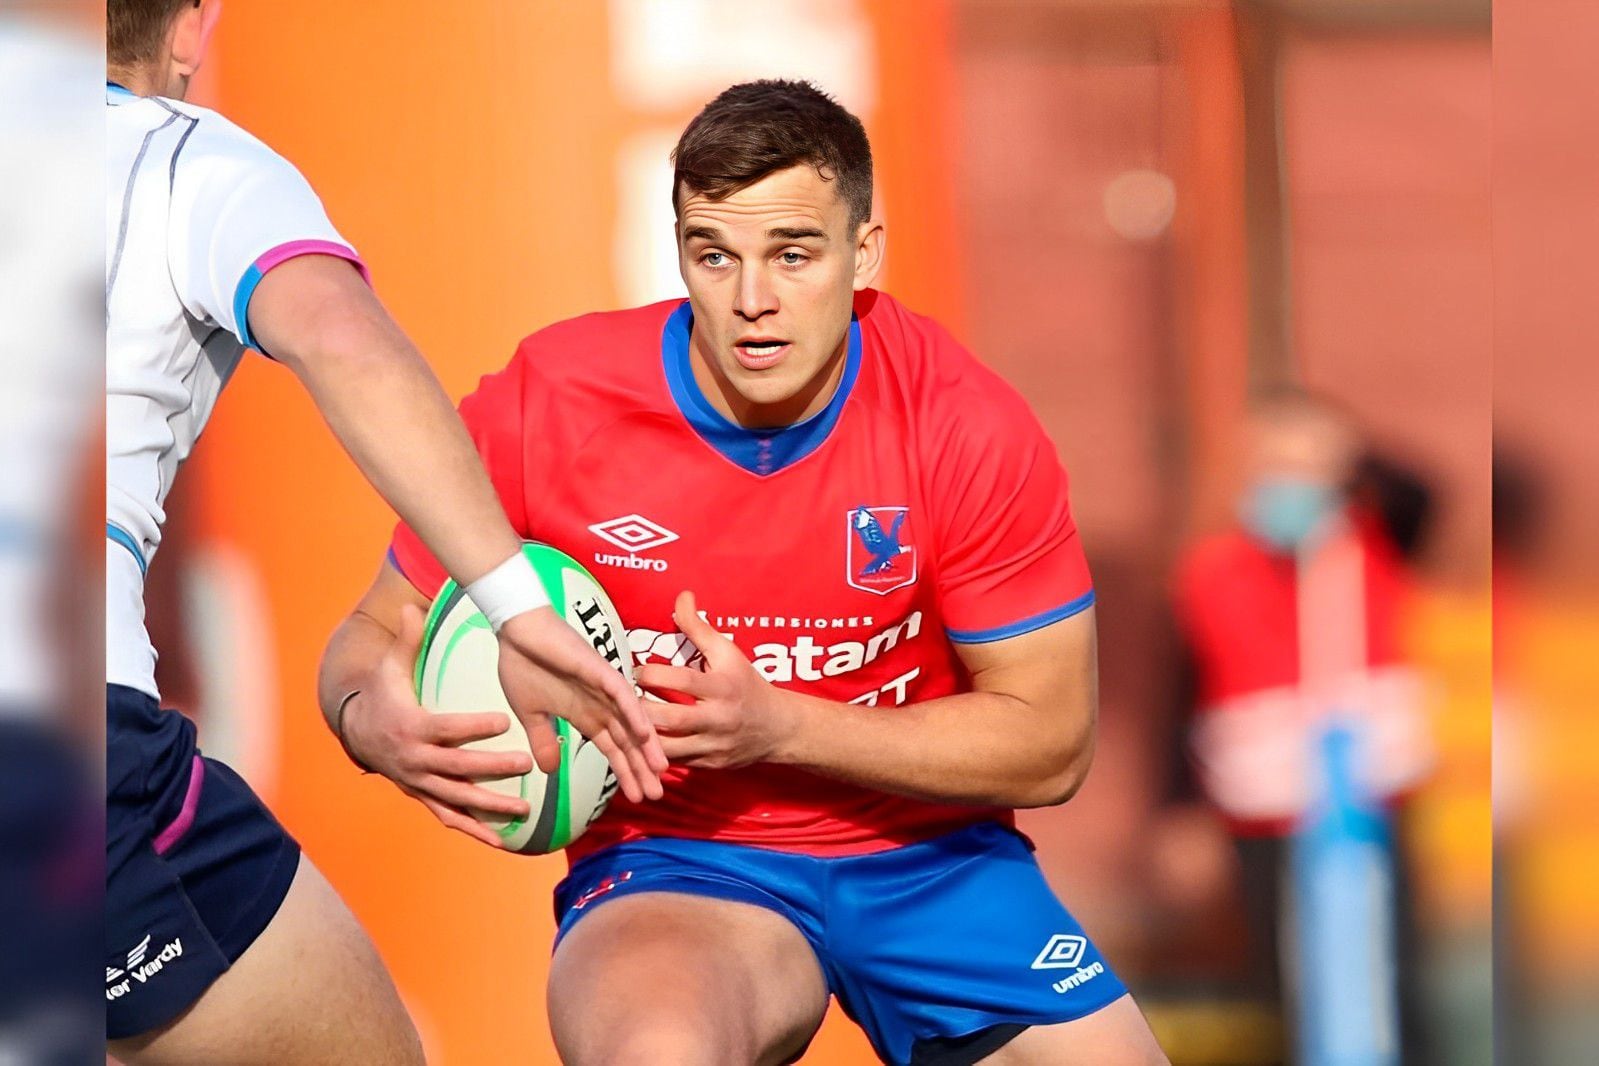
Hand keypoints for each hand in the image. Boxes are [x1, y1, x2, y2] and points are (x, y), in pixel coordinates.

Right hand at [342, 604, 534, 847]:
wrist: (356, 730)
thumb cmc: (383, 693)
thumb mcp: (391, 665)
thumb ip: (408, 640)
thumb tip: (412, 606)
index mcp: (411, 726)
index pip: (447, 728)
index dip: (474, 726)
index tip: (504, 721)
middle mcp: (415, 760)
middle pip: (458, 767)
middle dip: (492, 767)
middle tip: (526, 763)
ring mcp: (419, 783)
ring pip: (457, 798)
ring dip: (490, 807)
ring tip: (525, 809)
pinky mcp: (423, 797)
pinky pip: (449, 817)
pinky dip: (475, 830)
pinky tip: (503, 840)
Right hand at [494, 607, 667, 802]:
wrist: (516, 632)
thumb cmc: (523, 667)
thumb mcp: (531, 716)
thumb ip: (543, 741)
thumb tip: (547, 771)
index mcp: (586, 716)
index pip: (613, 750)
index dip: (626, 773)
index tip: (638, 798)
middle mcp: (601, 705)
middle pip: (628, 742)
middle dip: (642, 769)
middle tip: (657, 795)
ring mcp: (603, 688)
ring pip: (631, 721)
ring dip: (646, 746)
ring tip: (661, 771)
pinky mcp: (600, 670)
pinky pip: (620, 694)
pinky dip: (633, 713)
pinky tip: (645, 733)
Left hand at [632, 591, 797, 769]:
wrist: (777, 728)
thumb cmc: (746, 684)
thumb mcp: (727, 653)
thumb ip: (699, 627)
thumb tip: (681, 596)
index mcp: (721, 687)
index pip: (680, 681)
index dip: (650, 674)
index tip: (635, 670)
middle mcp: (717, 719)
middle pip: (668, 718)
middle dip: (638, 709)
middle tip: (621, 699)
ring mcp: (713, 746)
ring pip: (666, 749)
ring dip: (641, 737)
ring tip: (624, 722)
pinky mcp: (708, 766)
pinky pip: (673, 764)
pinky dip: (653, 755)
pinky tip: (638, 743)